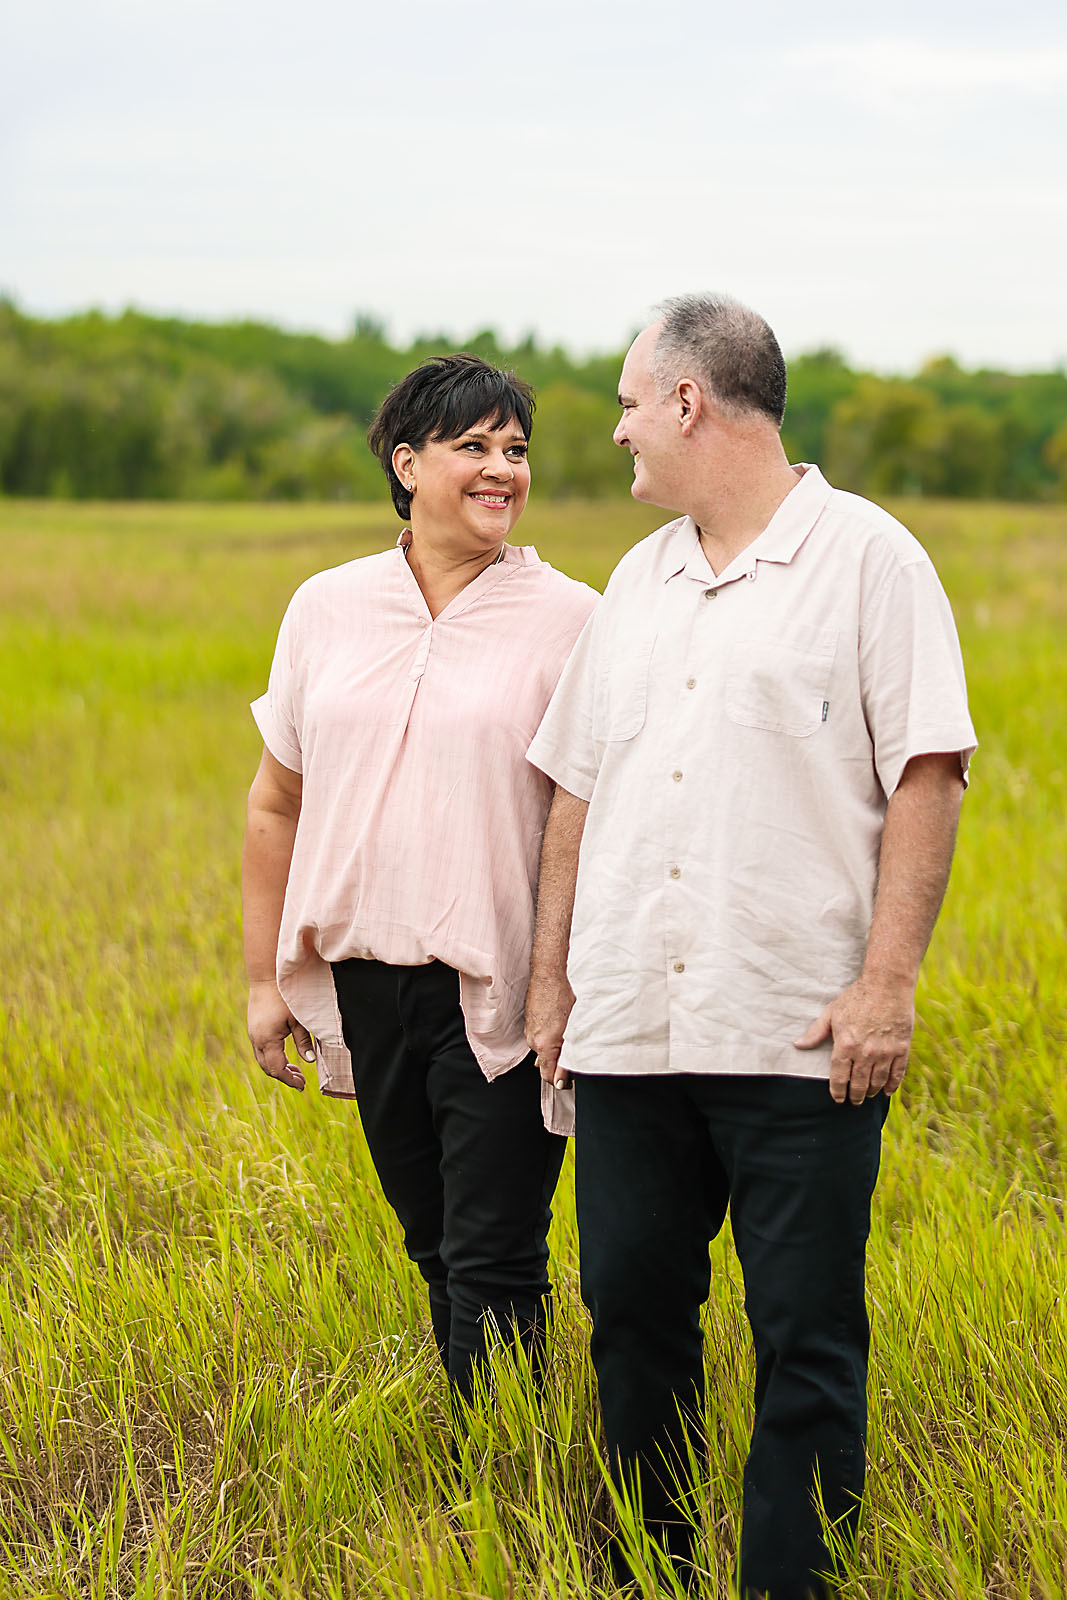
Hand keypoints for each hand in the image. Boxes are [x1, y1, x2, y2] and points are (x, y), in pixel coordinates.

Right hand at [247, 980, 313, 1090]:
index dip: (289, 1079)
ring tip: (294, 1070)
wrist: (266, 976)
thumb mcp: (298, 1019)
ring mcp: (253, 1034)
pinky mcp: (253, 1029)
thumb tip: (310, 1062)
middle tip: (301, 1080)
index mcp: (267, 1040)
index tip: (302, 1085)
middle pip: (268, 1068)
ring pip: (263, 1060)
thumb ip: (303, 1041)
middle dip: (284, 1076)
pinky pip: (261, 1051)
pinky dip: (272, 1058)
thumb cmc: (284, 996)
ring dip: (277, 1068)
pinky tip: (284, 1056)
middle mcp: (256, 1040)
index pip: (277, 1069)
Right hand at [525, 971, 574, 1089]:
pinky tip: (559, 1027)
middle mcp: (533, 1041)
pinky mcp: (529, 1023)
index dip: (559, 1081)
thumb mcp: (571, 1029)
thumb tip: (561, 1079)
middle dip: (558, 1063)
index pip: (547, 1075)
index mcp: (544, 1045)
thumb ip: (566, 1057)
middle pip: (545, 1063)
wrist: (548, 975)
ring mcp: (529, 1031)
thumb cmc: (563, 997)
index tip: (568, 1081)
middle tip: (574, 1055)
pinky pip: (538, 1038)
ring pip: (542, 1050)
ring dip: (554, 1049)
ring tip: (568, 1037)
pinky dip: (548, 1038)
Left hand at [793, 974, 915, 1104]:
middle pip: (858, 1084)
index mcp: (846, 1045)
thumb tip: (797, 1045)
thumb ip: (816, 1032)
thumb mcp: (832, 1012)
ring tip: (867, 1095)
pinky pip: (897, 1073)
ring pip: (877, 1082)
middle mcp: (865, 1053)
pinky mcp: (901, 1048)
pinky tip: (887, 1091)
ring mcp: (885, 1052)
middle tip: (853, 1101)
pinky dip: (892, 1085)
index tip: (837, 1099)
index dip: (837, 1092)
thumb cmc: (856, 997)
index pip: (839, 1077)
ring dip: (871, 1092)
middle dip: (854, 1096)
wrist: (887, 985)